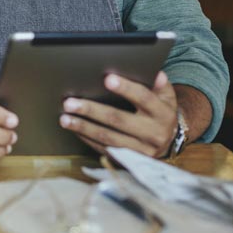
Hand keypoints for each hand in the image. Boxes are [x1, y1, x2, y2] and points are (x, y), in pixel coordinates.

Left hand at [59, 71, 177, 157]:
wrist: (167, 140)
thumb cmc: (160, 110)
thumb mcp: (165, 96)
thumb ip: (159, 84)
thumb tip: (155, 73)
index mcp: (163, 113)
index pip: (144, 98)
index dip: (126, 88)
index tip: (107, 78)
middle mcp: (154, 133)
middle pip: (119, 120)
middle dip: (92, 110)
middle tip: (70, 103)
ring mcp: (141, 150)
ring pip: (108, 137)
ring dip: (84, 127)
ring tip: (65, 118)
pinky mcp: (129, 159)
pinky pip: (105, 149)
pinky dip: (87, 138)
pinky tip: (74, 129)